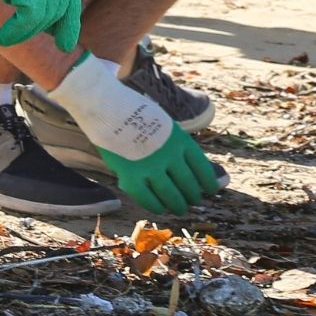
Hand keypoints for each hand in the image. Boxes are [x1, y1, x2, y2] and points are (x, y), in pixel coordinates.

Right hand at [0, 0, 82, 51]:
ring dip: (25, 32)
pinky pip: (30, 19)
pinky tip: (3, 36)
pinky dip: (17, 32)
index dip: (69, 24)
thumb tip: (58, 35)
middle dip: (41, 27)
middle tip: (20, 33)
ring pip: (44, 17)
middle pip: (58, 10)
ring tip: (6, 36)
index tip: (64, 45)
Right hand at [44, 55, 223, 214]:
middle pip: (188, 185)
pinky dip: (156, 207)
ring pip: (172, 196)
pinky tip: (159, 208)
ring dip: (178, 205)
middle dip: (193, 197)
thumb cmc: (134, 113)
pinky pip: (148, 200)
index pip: (203, 169)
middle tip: (193, 201)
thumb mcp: (164, 123)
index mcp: (181, 140)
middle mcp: (170, 155)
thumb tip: (187, 168)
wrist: (106, 107)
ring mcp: (151, 167)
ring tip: (179, 208)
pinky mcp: (131, 177)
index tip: (209, 190)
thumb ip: (175, 144)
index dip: (208, 183)